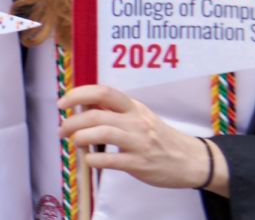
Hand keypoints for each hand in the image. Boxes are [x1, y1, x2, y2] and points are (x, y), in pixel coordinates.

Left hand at [59, 85, 229, 195]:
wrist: (192, 160)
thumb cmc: (159, 138)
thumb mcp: (139, 117)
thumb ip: (114, 111)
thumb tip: (82, 105)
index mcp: (134, 107)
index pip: (104, 92)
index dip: (78, 94)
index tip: (62, 103)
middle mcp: (136, 122)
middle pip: (96, 115)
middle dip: (71, 122)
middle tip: (62, 131)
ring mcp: (139, 143)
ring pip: (101, 134)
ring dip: (79, 138)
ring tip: (74, 143)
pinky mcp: (139, 163)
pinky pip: (108, 159)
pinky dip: (91, 159)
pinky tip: (89, 160)